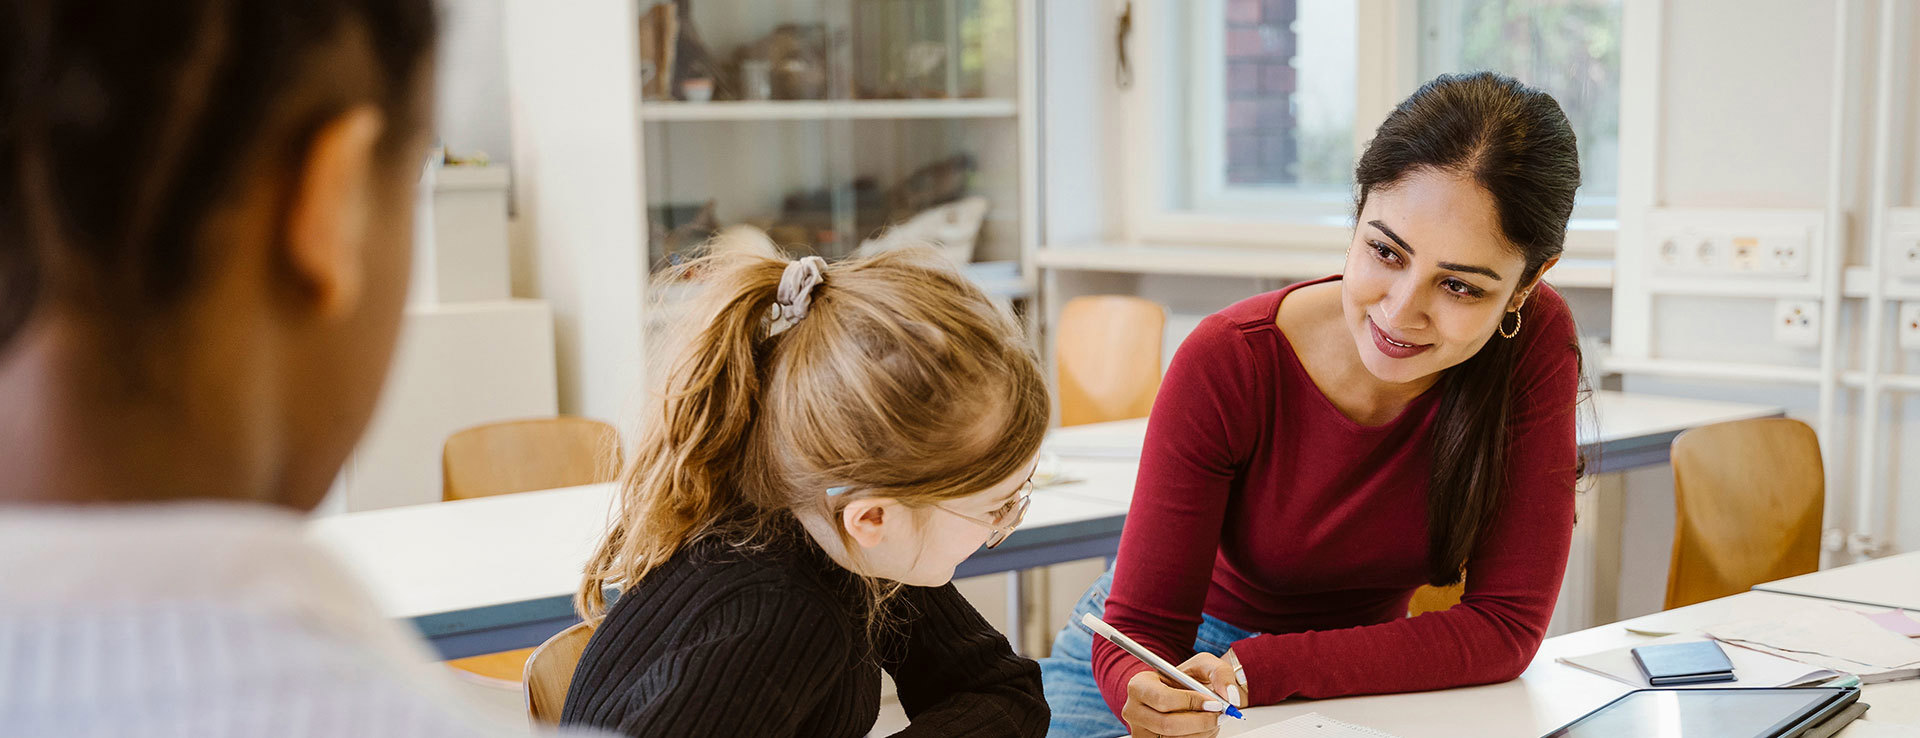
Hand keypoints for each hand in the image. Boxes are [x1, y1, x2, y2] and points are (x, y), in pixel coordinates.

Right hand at [1122, 651, 1243, 737]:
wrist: (1192, 695)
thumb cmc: (1192, 679)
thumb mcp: (1206, 665)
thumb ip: (1220, 673)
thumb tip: (1229, 695)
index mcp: (1140, 685)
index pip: (1163, 699)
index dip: (1191, 703)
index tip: (1213, 702)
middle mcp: (1134, 710)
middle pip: (1168, 725)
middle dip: (1200, 722)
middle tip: (1218, 714)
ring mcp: (1141, 731)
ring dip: (1202, 731)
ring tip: (1210, 718)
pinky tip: (1201, 728)